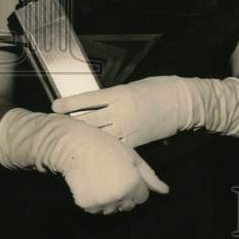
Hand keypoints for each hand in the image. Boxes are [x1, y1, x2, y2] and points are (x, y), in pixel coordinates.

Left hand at [53, 74, 238, 143]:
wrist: (183, 103)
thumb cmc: (161, 88)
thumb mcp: (135, 86)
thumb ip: (116, 94)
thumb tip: (99, 100)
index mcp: (120, 93)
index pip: (88, 99)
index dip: (69, 103)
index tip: (55, 105)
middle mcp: (120, 111)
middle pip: (88, 119)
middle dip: (72, 122)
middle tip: (57, 125)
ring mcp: (128, 128)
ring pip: (99, 135)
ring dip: (84, 137)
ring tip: (70, 140)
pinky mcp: (136, 142)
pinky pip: (115, 147)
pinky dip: (103, 149)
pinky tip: (93, 152)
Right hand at [63, 128, 169, 214]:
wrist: (76, 147)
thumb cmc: (107, 148)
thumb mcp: (133, 157)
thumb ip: (150, 177)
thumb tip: (165, 192)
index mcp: (133, 183)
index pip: (143, 198)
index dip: (136, 186)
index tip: (126, 175)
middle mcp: (119, 196)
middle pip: (128, 206)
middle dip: (124, 195)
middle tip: (113, 177)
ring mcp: (102, 202)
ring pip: (112, 209)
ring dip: (109, 200)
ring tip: (101, 180)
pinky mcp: (86, 206)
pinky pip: (95, 210)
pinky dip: (94, 201)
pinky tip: (90, 185)